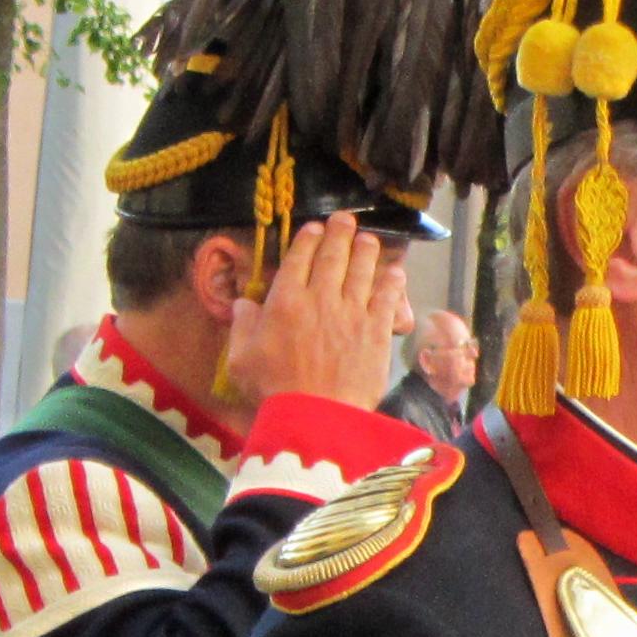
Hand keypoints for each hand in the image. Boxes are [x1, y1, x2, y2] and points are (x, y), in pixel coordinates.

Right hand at [224, 215, 407, 412]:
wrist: (316, 417)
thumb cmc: (274, 390)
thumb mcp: (241, 359)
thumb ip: (242, 326)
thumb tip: (243, 303)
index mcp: (285, 301)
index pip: (299, 258)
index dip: (309, 239)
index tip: (315, 228)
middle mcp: (320, 298)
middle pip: (333, 256)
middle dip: (339, 233)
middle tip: (345, 220)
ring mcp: (352, 313)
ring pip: (362, 270)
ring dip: (366, 250)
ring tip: (368, 239)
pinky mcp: (376, 331)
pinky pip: (387, 298)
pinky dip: (391, 282)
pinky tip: (395, 272)